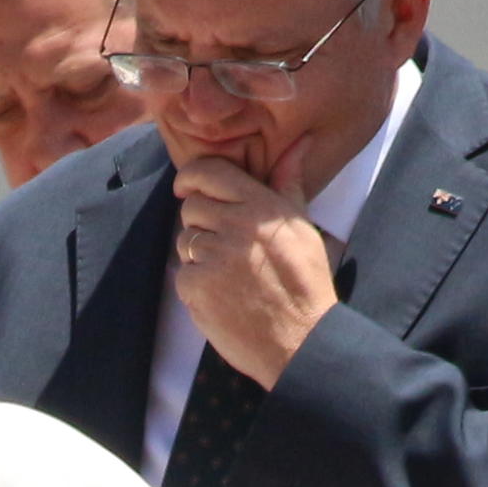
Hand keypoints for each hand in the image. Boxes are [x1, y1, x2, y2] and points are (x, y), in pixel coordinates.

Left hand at [170, 151, 340, 387]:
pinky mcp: (196, 287)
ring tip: (230, 275)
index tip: (186, 188)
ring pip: (184, 240)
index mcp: (261, 206)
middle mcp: (236, 225)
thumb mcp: (303, 228)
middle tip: (225, 246)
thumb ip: (289, 184)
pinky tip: (224, 296)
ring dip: (199, 255)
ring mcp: (214, 256)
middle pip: (191, 207)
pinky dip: (197, 285)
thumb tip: (298, 144)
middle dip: (201, 223)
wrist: (302, 341)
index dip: (191, 178)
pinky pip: (182, 273)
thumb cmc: (305, 285)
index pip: (208, 173)